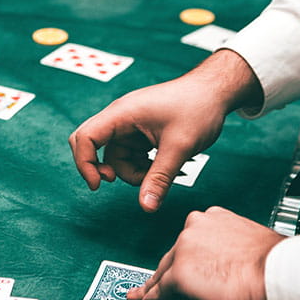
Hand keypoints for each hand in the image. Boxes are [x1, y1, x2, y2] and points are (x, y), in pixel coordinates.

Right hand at [68, 50, 262, 211]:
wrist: (215, 92)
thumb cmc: (197, 108)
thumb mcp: (179, 147)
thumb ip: (159, 178)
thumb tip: (146, 207)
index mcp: (122, 113)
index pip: (85, 138)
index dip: (84, 164)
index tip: (98, 185)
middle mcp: (120, 118)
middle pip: (93, 147)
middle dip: (104, 169)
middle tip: (119, 182)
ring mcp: (129, 126)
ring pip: (116, 158)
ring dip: (133, 172)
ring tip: (163, 173)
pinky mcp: (139, 133)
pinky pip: (130, 156)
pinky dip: (142, 167)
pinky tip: (164, 165)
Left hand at [127, 206, 285, 299]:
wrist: (279, 273)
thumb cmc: (276, 264)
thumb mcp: (248, 244)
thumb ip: (229, 249)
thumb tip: (227, 265)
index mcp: (214, 218)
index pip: (189, 242)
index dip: (181, 259)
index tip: (178, 267)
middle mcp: (195, 226)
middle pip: (172, 256)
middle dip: (165, 274)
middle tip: (153, 288)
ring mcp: (185, 248)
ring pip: (164, 272)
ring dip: (158, 287)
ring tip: (147, 299)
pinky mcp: (180, 272)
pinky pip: (161, 290)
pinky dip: (154, 299)